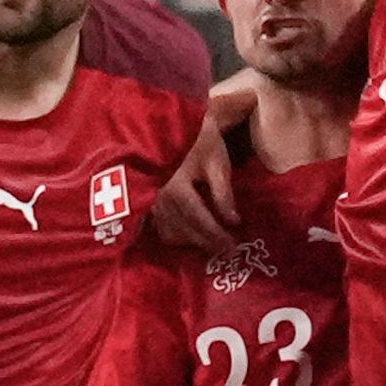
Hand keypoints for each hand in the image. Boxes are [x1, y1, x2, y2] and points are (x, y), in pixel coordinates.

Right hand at [152, 116, 241, 253]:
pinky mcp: (152, 211)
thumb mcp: (218, 166)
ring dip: (196, 242)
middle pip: (186, 231)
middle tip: (230, 250)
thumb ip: (224, 193)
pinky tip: (197, 236)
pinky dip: (182, 238)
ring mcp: (153, 206)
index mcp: (176, 187)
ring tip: (215, 243)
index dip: (215, 235)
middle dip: (209, 242)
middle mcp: (160, 200)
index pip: (198, 218)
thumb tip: (233, 221)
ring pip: (175, 235)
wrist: (182, 134)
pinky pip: (166, 233)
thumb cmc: (204, 147)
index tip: (233, 247)